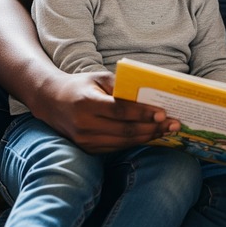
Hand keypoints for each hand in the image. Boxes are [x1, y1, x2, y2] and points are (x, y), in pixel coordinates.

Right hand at [28, 70, 178, 153]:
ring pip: (123, 142)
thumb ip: (121, 87)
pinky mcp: (87, 149)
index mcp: (87, 103)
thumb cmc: (81, 86)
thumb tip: (149, 97)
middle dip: (152, 128)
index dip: (143, 113)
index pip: (120, 111)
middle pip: (125, 130)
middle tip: (174, 124)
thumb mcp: (99, 77)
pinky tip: (150, 135)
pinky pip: (116, 147)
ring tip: (167, 130)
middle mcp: (84, 124)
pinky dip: (135, 142)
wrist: (51, 102)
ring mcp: (84, 140)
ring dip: (147, 137)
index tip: (163, 113)